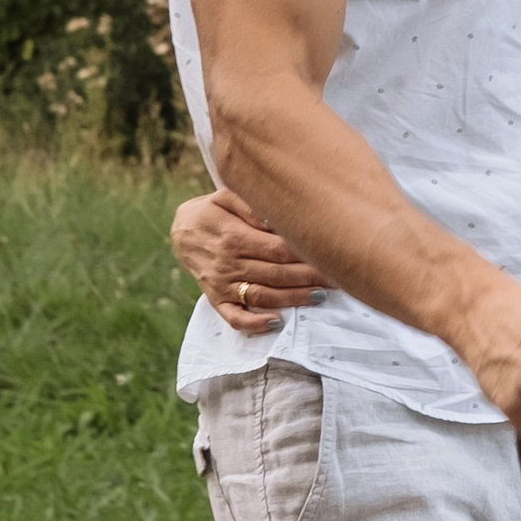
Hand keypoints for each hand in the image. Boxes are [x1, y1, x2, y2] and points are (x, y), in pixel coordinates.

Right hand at [172, 185, 332, 332]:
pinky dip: (253, 324)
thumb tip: (275, 217)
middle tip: (339, 278)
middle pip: (277, 274)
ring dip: (292, 299)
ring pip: (262, 296)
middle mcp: (229, 264)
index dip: (306, 255)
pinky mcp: (216, 299)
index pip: (279, 249)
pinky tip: (276, 322)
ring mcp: (222, 285)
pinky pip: (233, 317)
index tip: (332, 256)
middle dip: (310, 277)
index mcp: (234, 237)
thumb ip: (251, 206)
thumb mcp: (226, 197)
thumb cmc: (212, 210)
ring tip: (320, 297)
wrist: (181, 231)